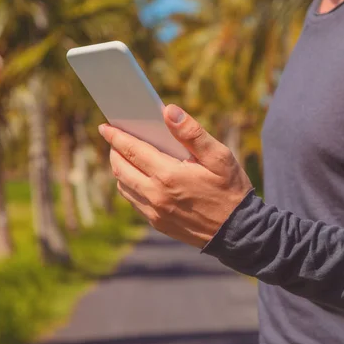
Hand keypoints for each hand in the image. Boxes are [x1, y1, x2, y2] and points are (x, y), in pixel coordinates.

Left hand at [98, 104, 252, 248]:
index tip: (105, 126)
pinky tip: (139, 176)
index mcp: (168, 175)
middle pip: (121, 169)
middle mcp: (156, 196)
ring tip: (126, 155)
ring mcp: (154, 212)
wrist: (238, 232)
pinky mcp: (158, 223)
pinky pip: (134, 201)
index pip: (132, 150)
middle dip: (114, 151)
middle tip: (115, 138)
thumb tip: (168, 111)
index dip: (116, 136)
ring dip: (120, 169)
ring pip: (124, 186)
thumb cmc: (230, 189)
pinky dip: (130, 185)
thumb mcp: (219, 156)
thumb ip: (192, 133)